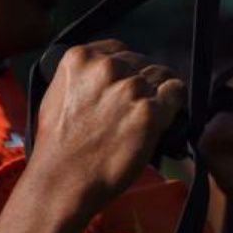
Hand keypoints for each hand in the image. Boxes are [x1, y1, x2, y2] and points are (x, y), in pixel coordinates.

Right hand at [27, 40, 185, 219]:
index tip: (126, 88)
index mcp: (80, 58)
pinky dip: (173, 105)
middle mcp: (107, 68)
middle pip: (143, 63)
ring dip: (158, 95)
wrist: (62, 182)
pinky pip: (176, 93)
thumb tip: (111, 72)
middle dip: (143, 84)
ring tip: (144, 119)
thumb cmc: (57, 147)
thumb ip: (83, 77)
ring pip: (162, 76)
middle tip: (134, 111)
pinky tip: (161, 120)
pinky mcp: (149, 112)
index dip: (127, 71)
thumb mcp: (56, 95)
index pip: (120, 51)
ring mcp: (130, 88)